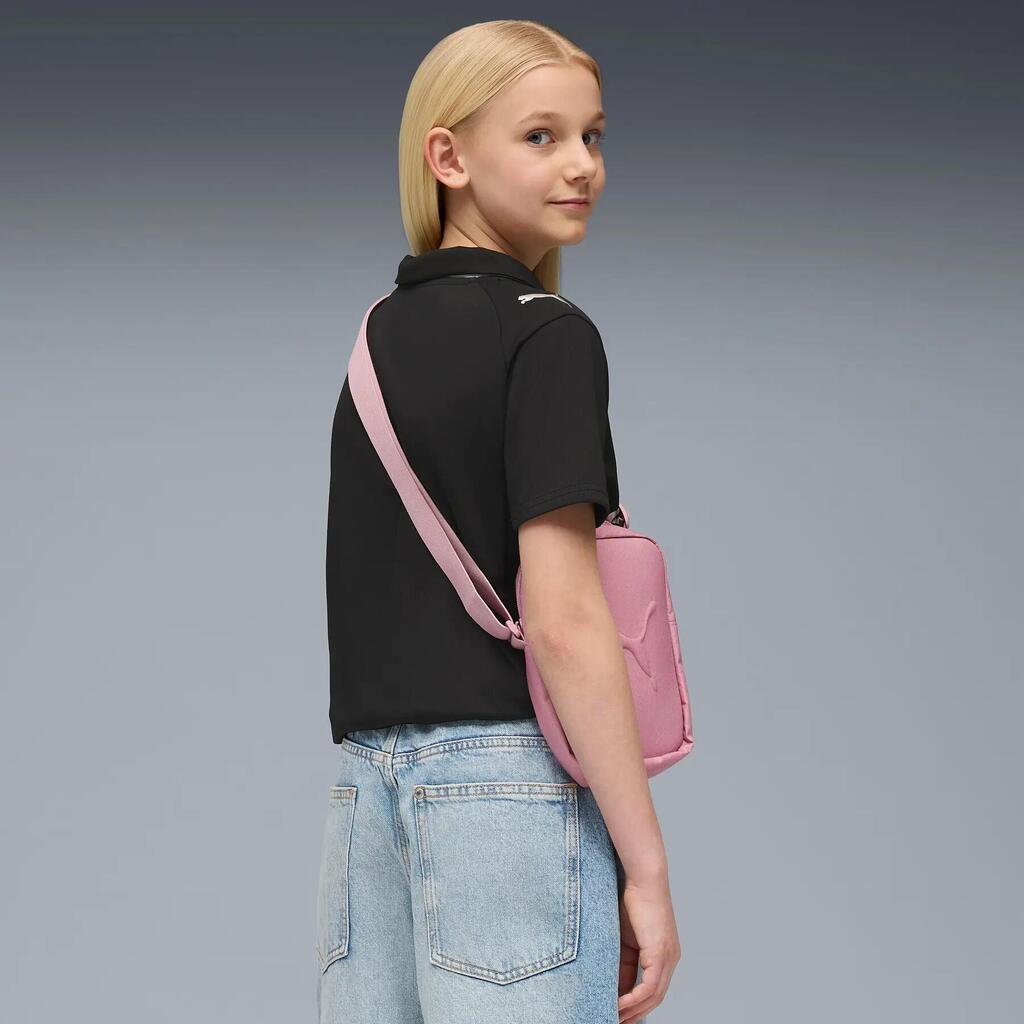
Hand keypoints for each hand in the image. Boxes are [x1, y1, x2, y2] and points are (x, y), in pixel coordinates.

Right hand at [617, 873, 680, 1022]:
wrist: (642, 878)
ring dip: (633, 1011)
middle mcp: (670, 959)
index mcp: (663, 954)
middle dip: (634, 1013)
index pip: (651, 988)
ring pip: (653, 996)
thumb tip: (613, 985)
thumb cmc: (631, 900)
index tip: (617, 1013)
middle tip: (615, 1022)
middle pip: (654, 998)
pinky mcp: (660, 954)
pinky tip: (619, 1006)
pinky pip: (649, 987)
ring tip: (613, 1018)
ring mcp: (668, 957)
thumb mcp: (623, 937)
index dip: (634, 1004)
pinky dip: (634, 1000)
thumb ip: (621, 961)